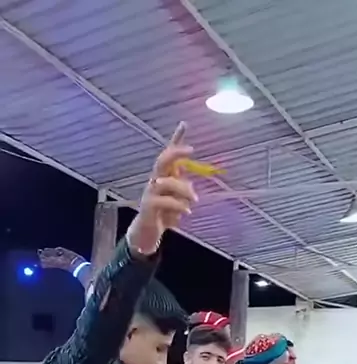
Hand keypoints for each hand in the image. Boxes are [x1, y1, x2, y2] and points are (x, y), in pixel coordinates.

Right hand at [127, 123, 197, 255]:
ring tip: (195, 200)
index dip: (175, 139)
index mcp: (163, 177)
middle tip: (191, 150)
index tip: (184, 124)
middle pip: (163, 160)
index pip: (168, 154)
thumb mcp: (176, 200)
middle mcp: (155, 180)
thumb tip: (190, 184)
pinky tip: (187, 212)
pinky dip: (179, 206)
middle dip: (176, 152)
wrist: (147, 232)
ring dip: (184, 189)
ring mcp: (150, 192)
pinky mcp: (149, 206)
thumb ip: (182, 189)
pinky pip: (166, 201)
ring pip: (168, 182)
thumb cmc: (163, 214)